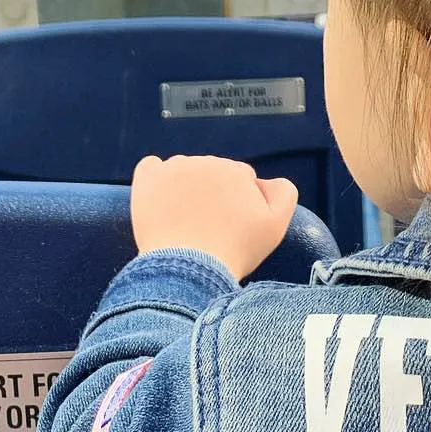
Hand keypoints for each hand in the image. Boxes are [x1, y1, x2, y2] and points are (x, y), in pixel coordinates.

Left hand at [131, 155, 298, 279]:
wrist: (189, 269)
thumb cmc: (234, 251)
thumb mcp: (276, 226)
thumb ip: (283, 193)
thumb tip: (264, 181)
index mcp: (235, 170)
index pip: (240, 178)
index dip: (239, 202)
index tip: (233, 225)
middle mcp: (204, 162)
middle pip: (212, 173)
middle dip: (214, 194)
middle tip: (210, 228)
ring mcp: (172, 170)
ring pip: (185, 172)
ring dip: (187, 189)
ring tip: (186, 222)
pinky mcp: (147, 182)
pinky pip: (151, 167)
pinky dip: (156, 179)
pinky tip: (162, 199)